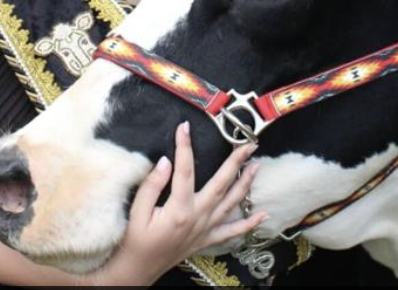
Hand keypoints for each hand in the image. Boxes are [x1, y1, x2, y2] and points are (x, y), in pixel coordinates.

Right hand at [96, 121, 267, 285]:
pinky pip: (232, 232)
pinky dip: (249, 224)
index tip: (184, 127)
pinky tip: (263, 214)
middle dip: (235, 162)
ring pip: (231, 204)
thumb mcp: (137, 212)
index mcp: (179, 209)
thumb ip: (152, 185)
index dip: (184, 146)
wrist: (139, 270)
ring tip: (256, 166)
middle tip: (248, 145)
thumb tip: (166, 162)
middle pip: (221, 184)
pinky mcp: (207, 239)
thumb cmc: (135, 241)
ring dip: (245, 184)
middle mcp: (197, 217)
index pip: (185, 170)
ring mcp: (205, 229)